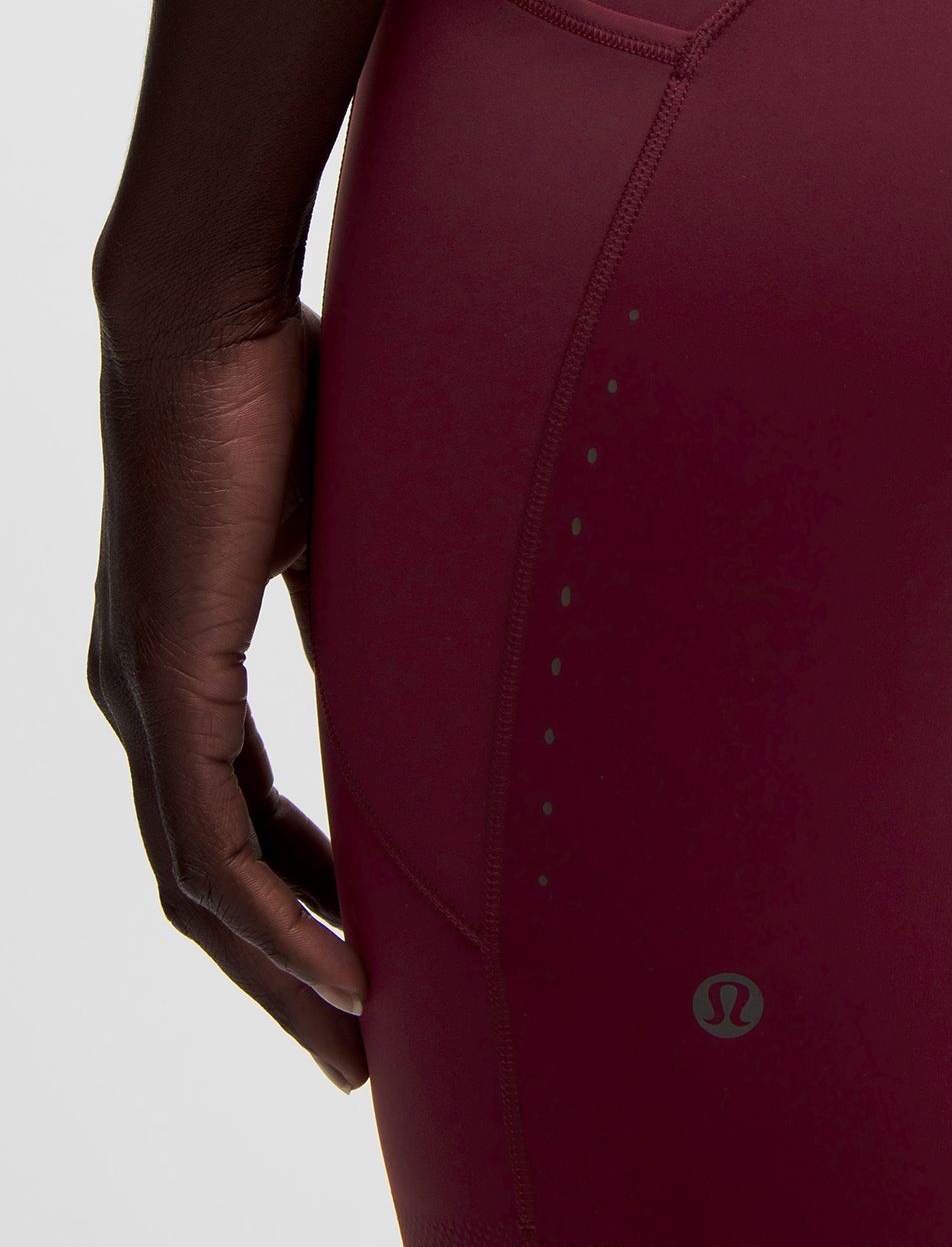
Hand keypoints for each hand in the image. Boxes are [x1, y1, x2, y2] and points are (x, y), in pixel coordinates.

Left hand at [87, 299, 368, 1091]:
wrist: (205, 322)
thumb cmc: (274, 399)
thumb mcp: (326, 534)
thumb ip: (338, 615)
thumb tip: (391, 671)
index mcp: (178, 665)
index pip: (228, 818)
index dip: (289, 897)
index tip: (354, 953)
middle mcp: (144, 698)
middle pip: (202, 877)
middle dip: (278, 969)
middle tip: (348, 1044)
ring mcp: (144, 694)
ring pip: (199, 878)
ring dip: (274, 968)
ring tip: (348, 1035)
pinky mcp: (162, 680)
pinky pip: (206, 836)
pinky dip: (264, 913)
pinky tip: (323, 964)